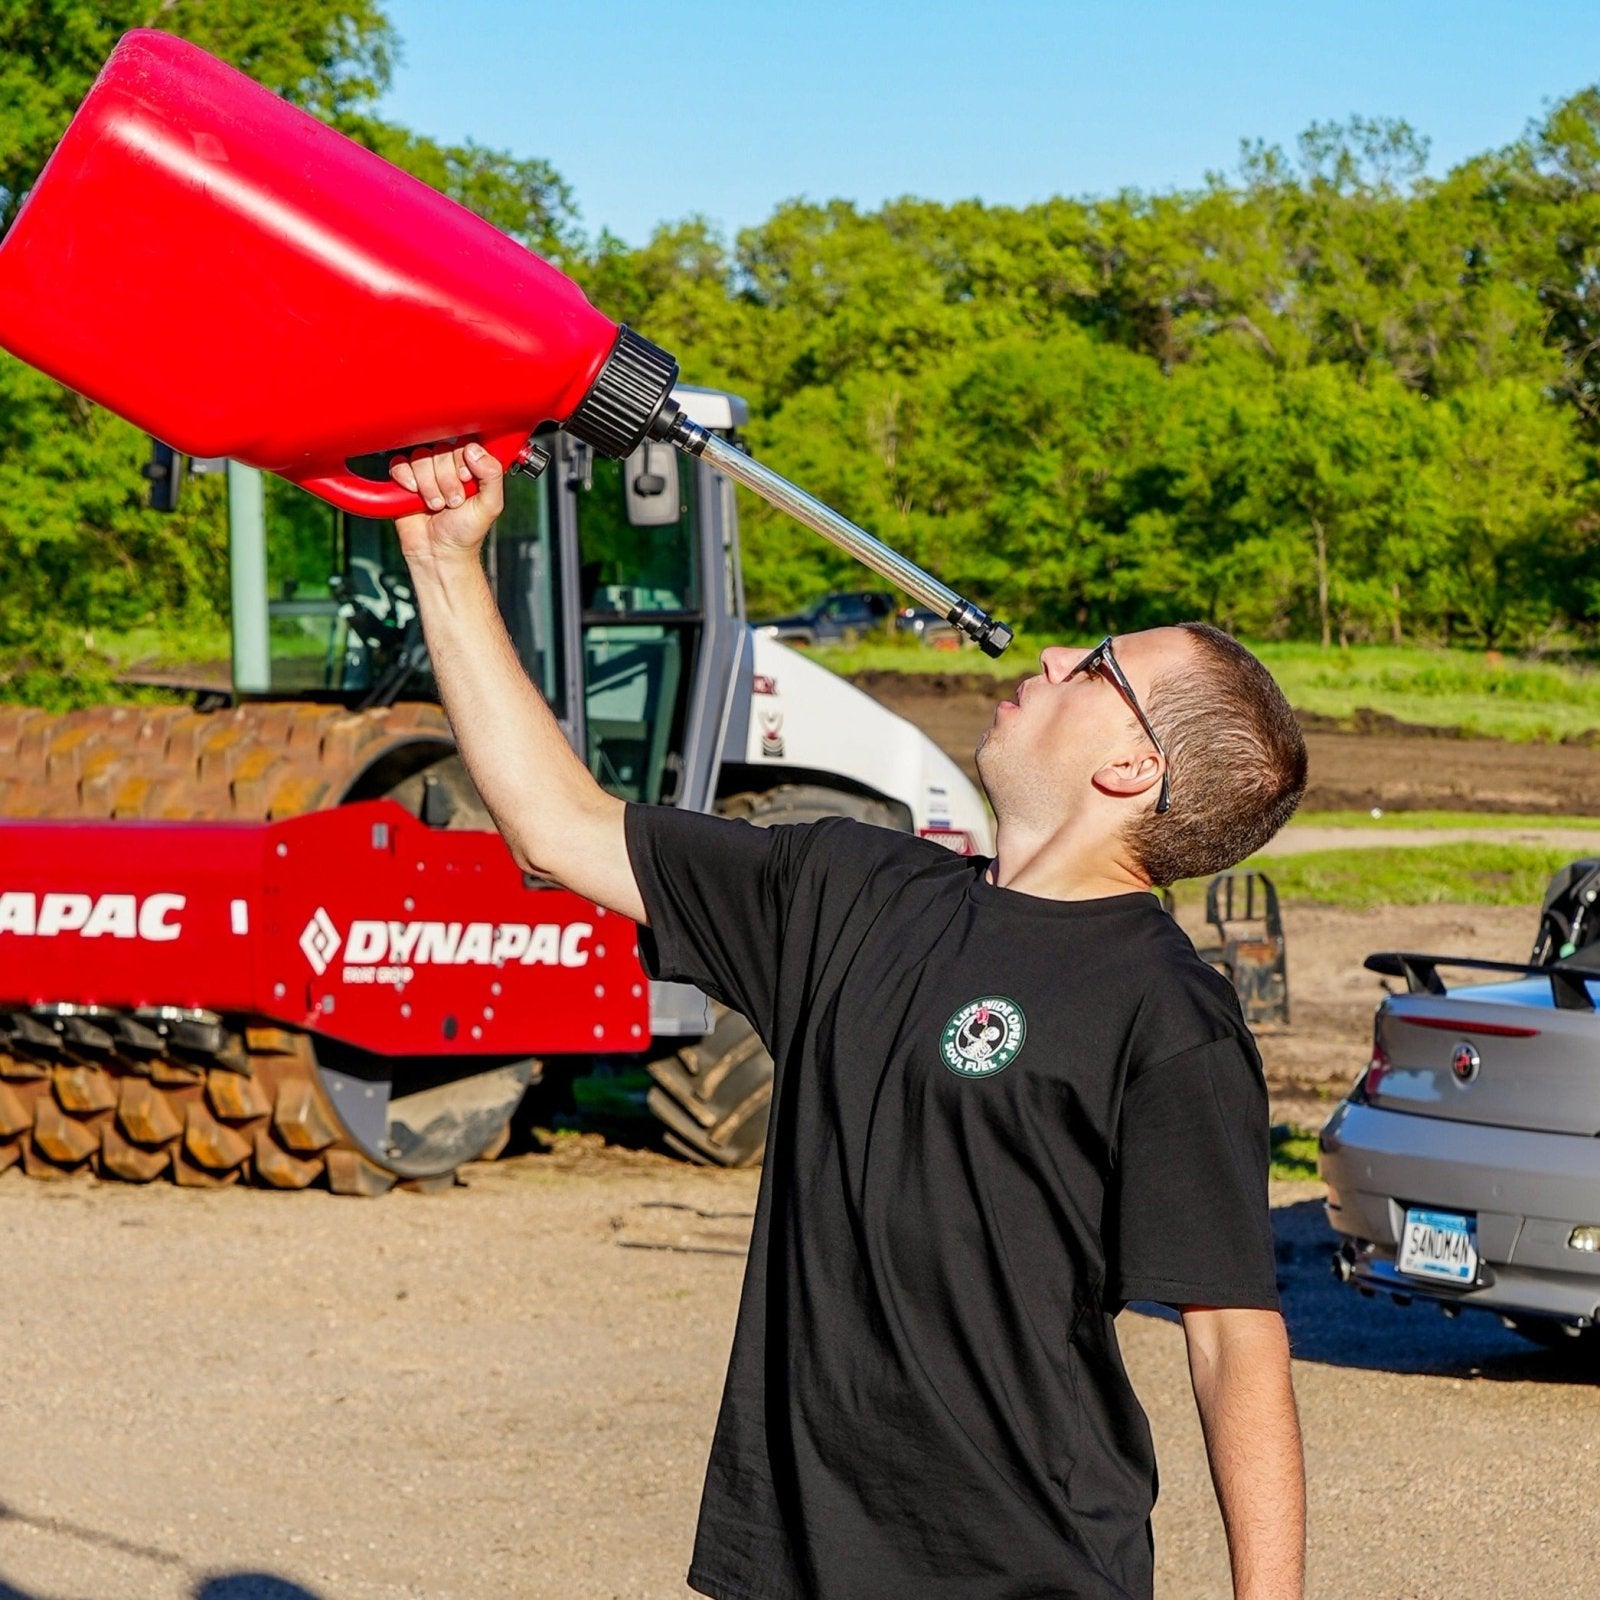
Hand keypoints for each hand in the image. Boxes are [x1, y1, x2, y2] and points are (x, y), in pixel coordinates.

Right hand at [389, 442, 504, 569]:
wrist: (440, 553)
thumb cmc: (466, 532)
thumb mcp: (490, 505)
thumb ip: (492, 475)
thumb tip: (474, 450)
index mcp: (469, 466)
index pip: (462, 444)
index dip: (462, 462)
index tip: (466, 482)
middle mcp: (446, 465)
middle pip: (440, 450)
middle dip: (446, 480)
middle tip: (453, 502)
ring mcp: (424, 471)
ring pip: (420, 457)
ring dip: (428, 484)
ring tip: (436, 505)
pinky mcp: (404, 480)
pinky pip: (399, 464)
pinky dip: (406, 478)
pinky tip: (414, 494)